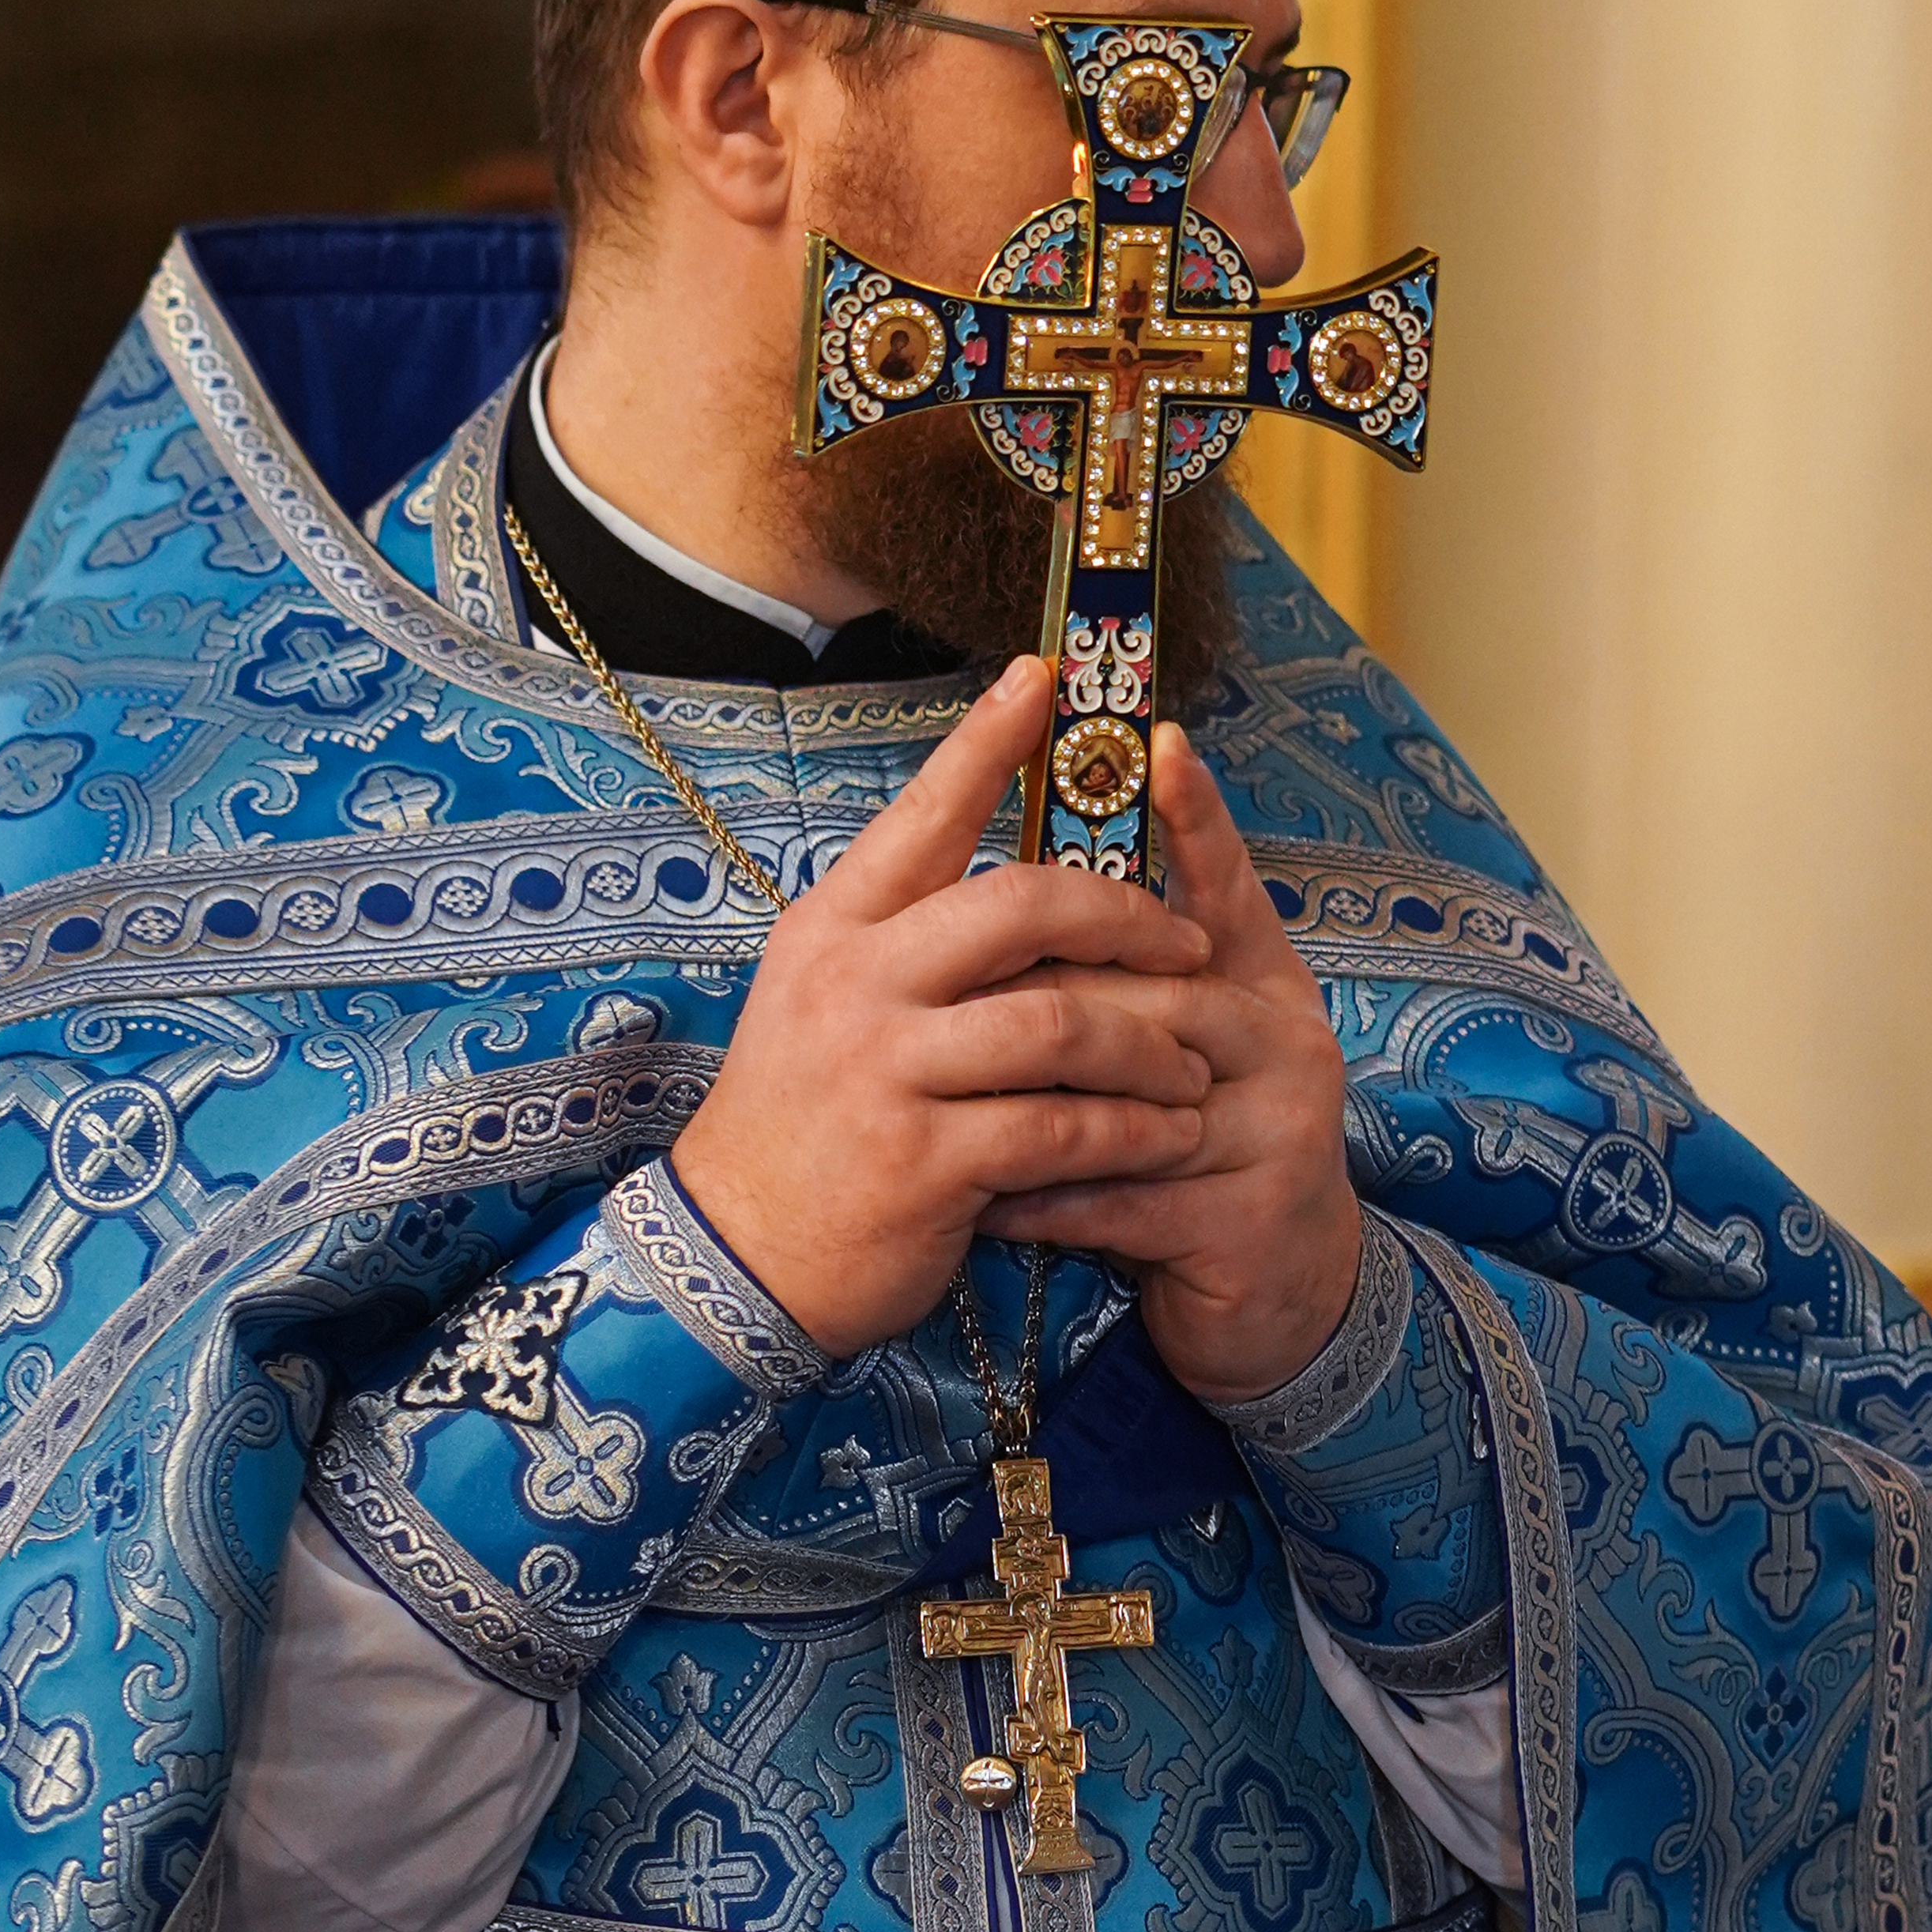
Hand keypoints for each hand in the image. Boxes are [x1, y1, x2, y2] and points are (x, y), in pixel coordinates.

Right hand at [669, 659, 1216, 1358]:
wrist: (738, 1251)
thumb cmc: (805, 1116)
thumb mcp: (824, 997)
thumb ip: (910, 938)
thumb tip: (1025, 884)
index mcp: (835, 930)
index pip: (922, 815)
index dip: (985, 742)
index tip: (1042, 681)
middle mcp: (857, 984)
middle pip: (1021, 906)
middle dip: (1128, 918)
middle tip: (1190, 941)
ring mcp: (888, 1071)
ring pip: (1060, 1024)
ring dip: (1149, 1043)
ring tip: (1193, 1063)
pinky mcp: (925, 1161)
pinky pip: (1062, 1129)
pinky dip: (1130, 1131)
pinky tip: (1166, 1135)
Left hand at [980, 720, 1360, 1404]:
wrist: (1272, 1303)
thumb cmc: (1189, 1157)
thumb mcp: (1169, 1057)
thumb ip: (1121, 983)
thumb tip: (1017, 896)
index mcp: (1265, 987)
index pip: (1229, 885)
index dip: (1198, 816)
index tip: (1160, 741)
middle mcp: (1289, 1041)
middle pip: (1157, 990)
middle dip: (1043, 1000)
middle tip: (944, 1004)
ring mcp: (1281, 1130)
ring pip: (1134, 1093)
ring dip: (1028, 1104)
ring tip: (941, 1102)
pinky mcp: (1251, 1219)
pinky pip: (1123, 1196)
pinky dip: (1042, 1200)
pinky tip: (980, 1205)